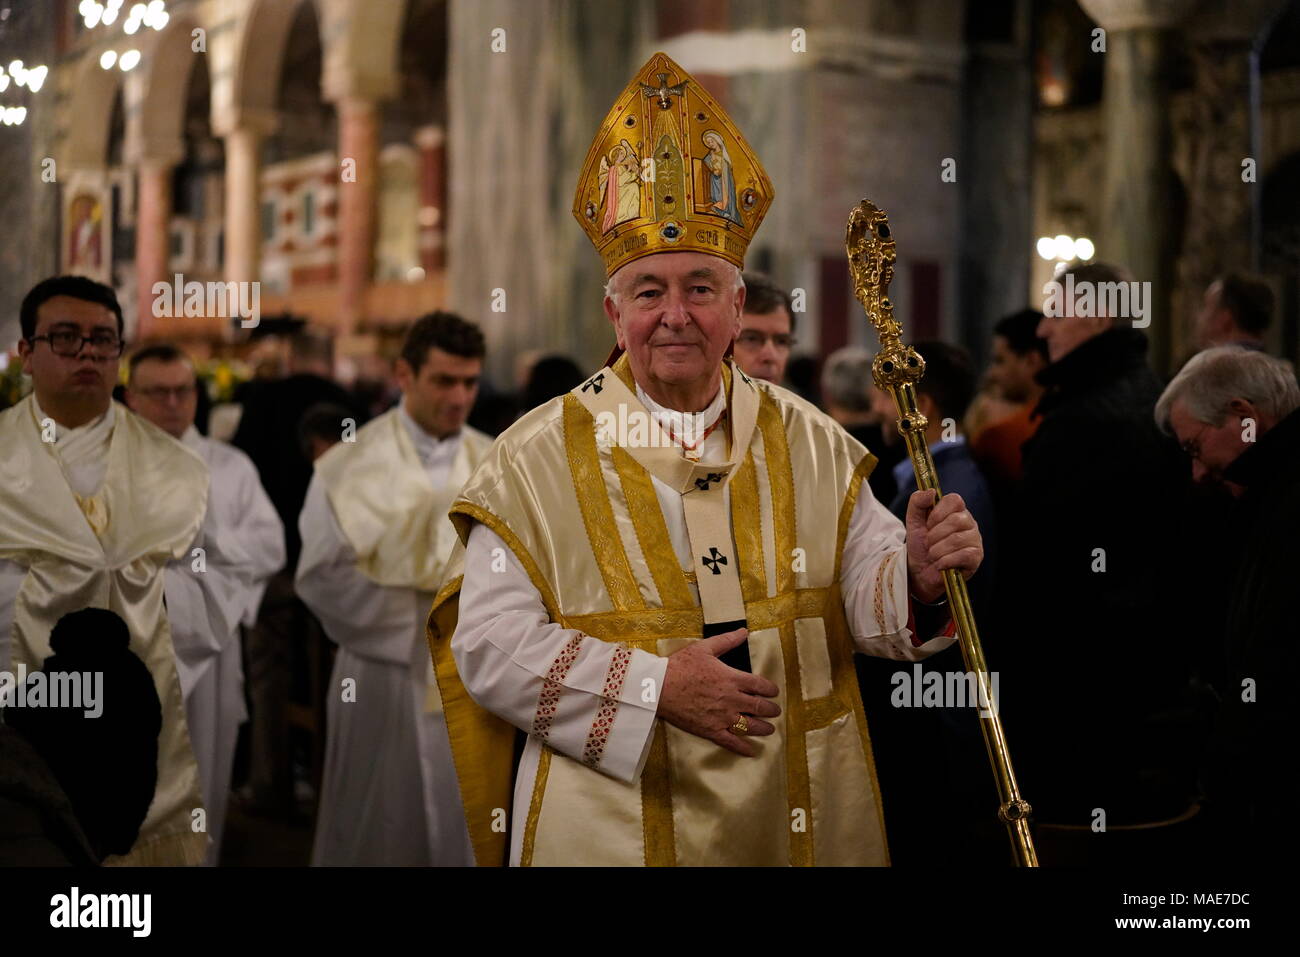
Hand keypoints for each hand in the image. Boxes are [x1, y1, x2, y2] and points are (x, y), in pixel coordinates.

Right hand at [657, 628, 780, 756]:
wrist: (658, 687)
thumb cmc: (680, 666)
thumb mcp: (704, 648)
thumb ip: (727, 640)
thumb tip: (744, 631)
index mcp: (732, 678)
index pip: (760, 685)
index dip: (770, 689)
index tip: (774, 692)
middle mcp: (731, 699)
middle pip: (759, 707)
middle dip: (771, 710)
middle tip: (775, 711)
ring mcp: (722, 717)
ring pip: (750, 726)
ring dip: (763, 728)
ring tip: (769, 729)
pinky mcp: (710, 730)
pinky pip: (731, 742)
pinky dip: (744, 748)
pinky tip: (752, 750)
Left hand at [904, 489, 982, 603]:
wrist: (919, 571)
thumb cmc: (920, 544)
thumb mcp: (913, 521)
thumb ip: (917, 502)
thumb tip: (930, 491)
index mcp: (956, 511)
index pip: (955, 500)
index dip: (938, 512)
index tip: (928, 524)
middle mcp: (969, 523)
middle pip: (956, 521)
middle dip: (935, 535)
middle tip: (928, 543)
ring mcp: (975, 540)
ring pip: (957, 540)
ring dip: (937, 550)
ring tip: (933, 555)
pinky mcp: (976, 558)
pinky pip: (963, 555)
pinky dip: (945, 561)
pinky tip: (940, 564)